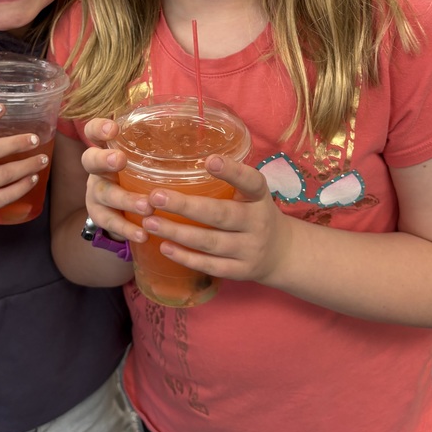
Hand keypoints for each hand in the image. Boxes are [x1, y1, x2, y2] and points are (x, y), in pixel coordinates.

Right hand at [81, 118, 153, 241]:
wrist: (120, 208)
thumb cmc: (140, 175)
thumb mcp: (146, 159)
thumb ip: (164, 149)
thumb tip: (208, 149)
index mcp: (108, 149)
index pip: (94, 131)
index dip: (99, 128)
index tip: (114, 129)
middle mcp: (98, 169)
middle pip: (91, 160)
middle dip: (104, 159)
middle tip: (120, 160)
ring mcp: (96, 193)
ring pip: (104, 194)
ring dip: (125, 199)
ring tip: (146, 206)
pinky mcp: (99, 216)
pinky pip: (110, 222)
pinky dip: (127, 229)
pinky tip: (142, 234)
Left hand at [139, 155, 295, 283]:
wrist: (281, 254)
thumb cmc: (254, 214)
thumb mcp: (251, 195)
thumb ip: (228, 182)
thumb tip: (180, 164)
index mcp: (259, 198)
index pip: (251, 182)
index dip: (232, 171)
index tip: (209, 161)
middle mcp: (258, 223)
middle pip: (221, 214)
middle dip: (185, 206)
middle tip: (155, 197)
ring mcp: (249, 249)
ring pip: (210, 242)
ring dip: (177, 232)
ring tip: (150, 222)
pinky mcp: (240, 271)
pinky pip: (210, 266)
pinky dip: (186, 257)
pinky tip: (164, 247)